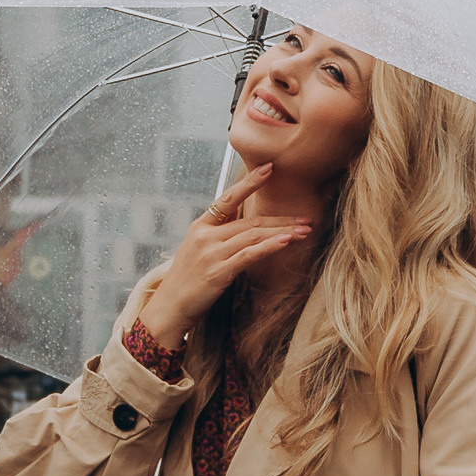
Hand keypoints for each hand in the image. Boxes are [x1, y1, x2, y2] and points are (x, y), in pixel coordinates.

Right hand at [138, 170, 312, 353]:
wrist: (169, 307)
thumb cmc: (186, 281)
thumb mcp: (197, 250)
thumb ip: (218, 235)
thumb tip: (241, 225)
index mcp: (201, 226)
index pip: (228, 198)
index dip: (250, 183)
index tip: (270, 168)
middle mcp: (206, 235)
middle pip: (250, 221)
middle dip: (282, 220)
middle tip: (306, 218)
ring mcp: (212, 253)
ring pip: (254, 236)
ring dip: (283, 232)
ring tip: (304, 231)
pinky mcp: (219, 272)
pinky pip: (249, 254)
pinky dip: (270, 246)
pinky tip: (286, 241)